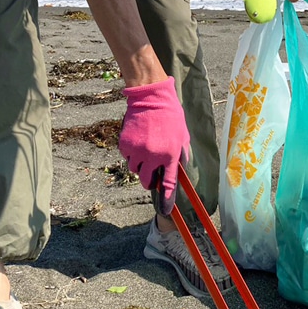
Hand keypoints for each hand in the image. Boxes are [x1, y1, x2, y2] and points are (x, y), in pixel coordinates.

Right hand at [118, 77, 189, 213]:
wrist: (150, 98)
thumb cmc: (170, 115)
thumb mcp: (182, 135)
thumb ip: (181, 154)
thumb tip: (180, 168)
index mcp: (169, 155)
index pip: (169, 183)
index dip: (168, 198)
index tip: (167, 210)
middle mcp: (152, 156)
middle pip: (147, 181)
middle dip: (150, 180)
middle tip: (152, 172)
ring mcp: (137, 151)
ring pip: (135, 170)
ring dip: (140, 165)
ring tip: (146, 148)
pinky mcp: (125, 145)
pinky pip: (127, 158)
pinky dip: (131, 154)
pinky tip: (138, 140)